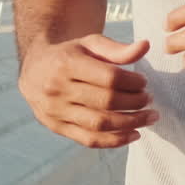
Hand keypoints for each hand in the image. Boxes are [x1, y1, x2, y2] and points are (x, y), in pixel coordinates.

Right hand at [19, 34, 158, 146]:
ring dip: (131, 123)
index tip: (144, 82)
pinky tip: (134, 134)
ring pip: (100, 124)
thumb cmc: (69, 54)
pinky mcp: (57, 128)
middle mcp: (58, 89)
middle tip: (150, 99)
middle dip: (135, 103)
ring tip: (149, 118)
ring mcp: (56, 111)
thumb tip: (145, 46)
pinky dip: (115, 141)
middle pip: (106, 102)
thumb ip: (117, 49)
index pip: (109, 77)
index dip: (132, 82)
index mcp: (67, 64)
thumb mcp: (89, 44)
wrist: (34, 70)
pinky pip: (90, 140)